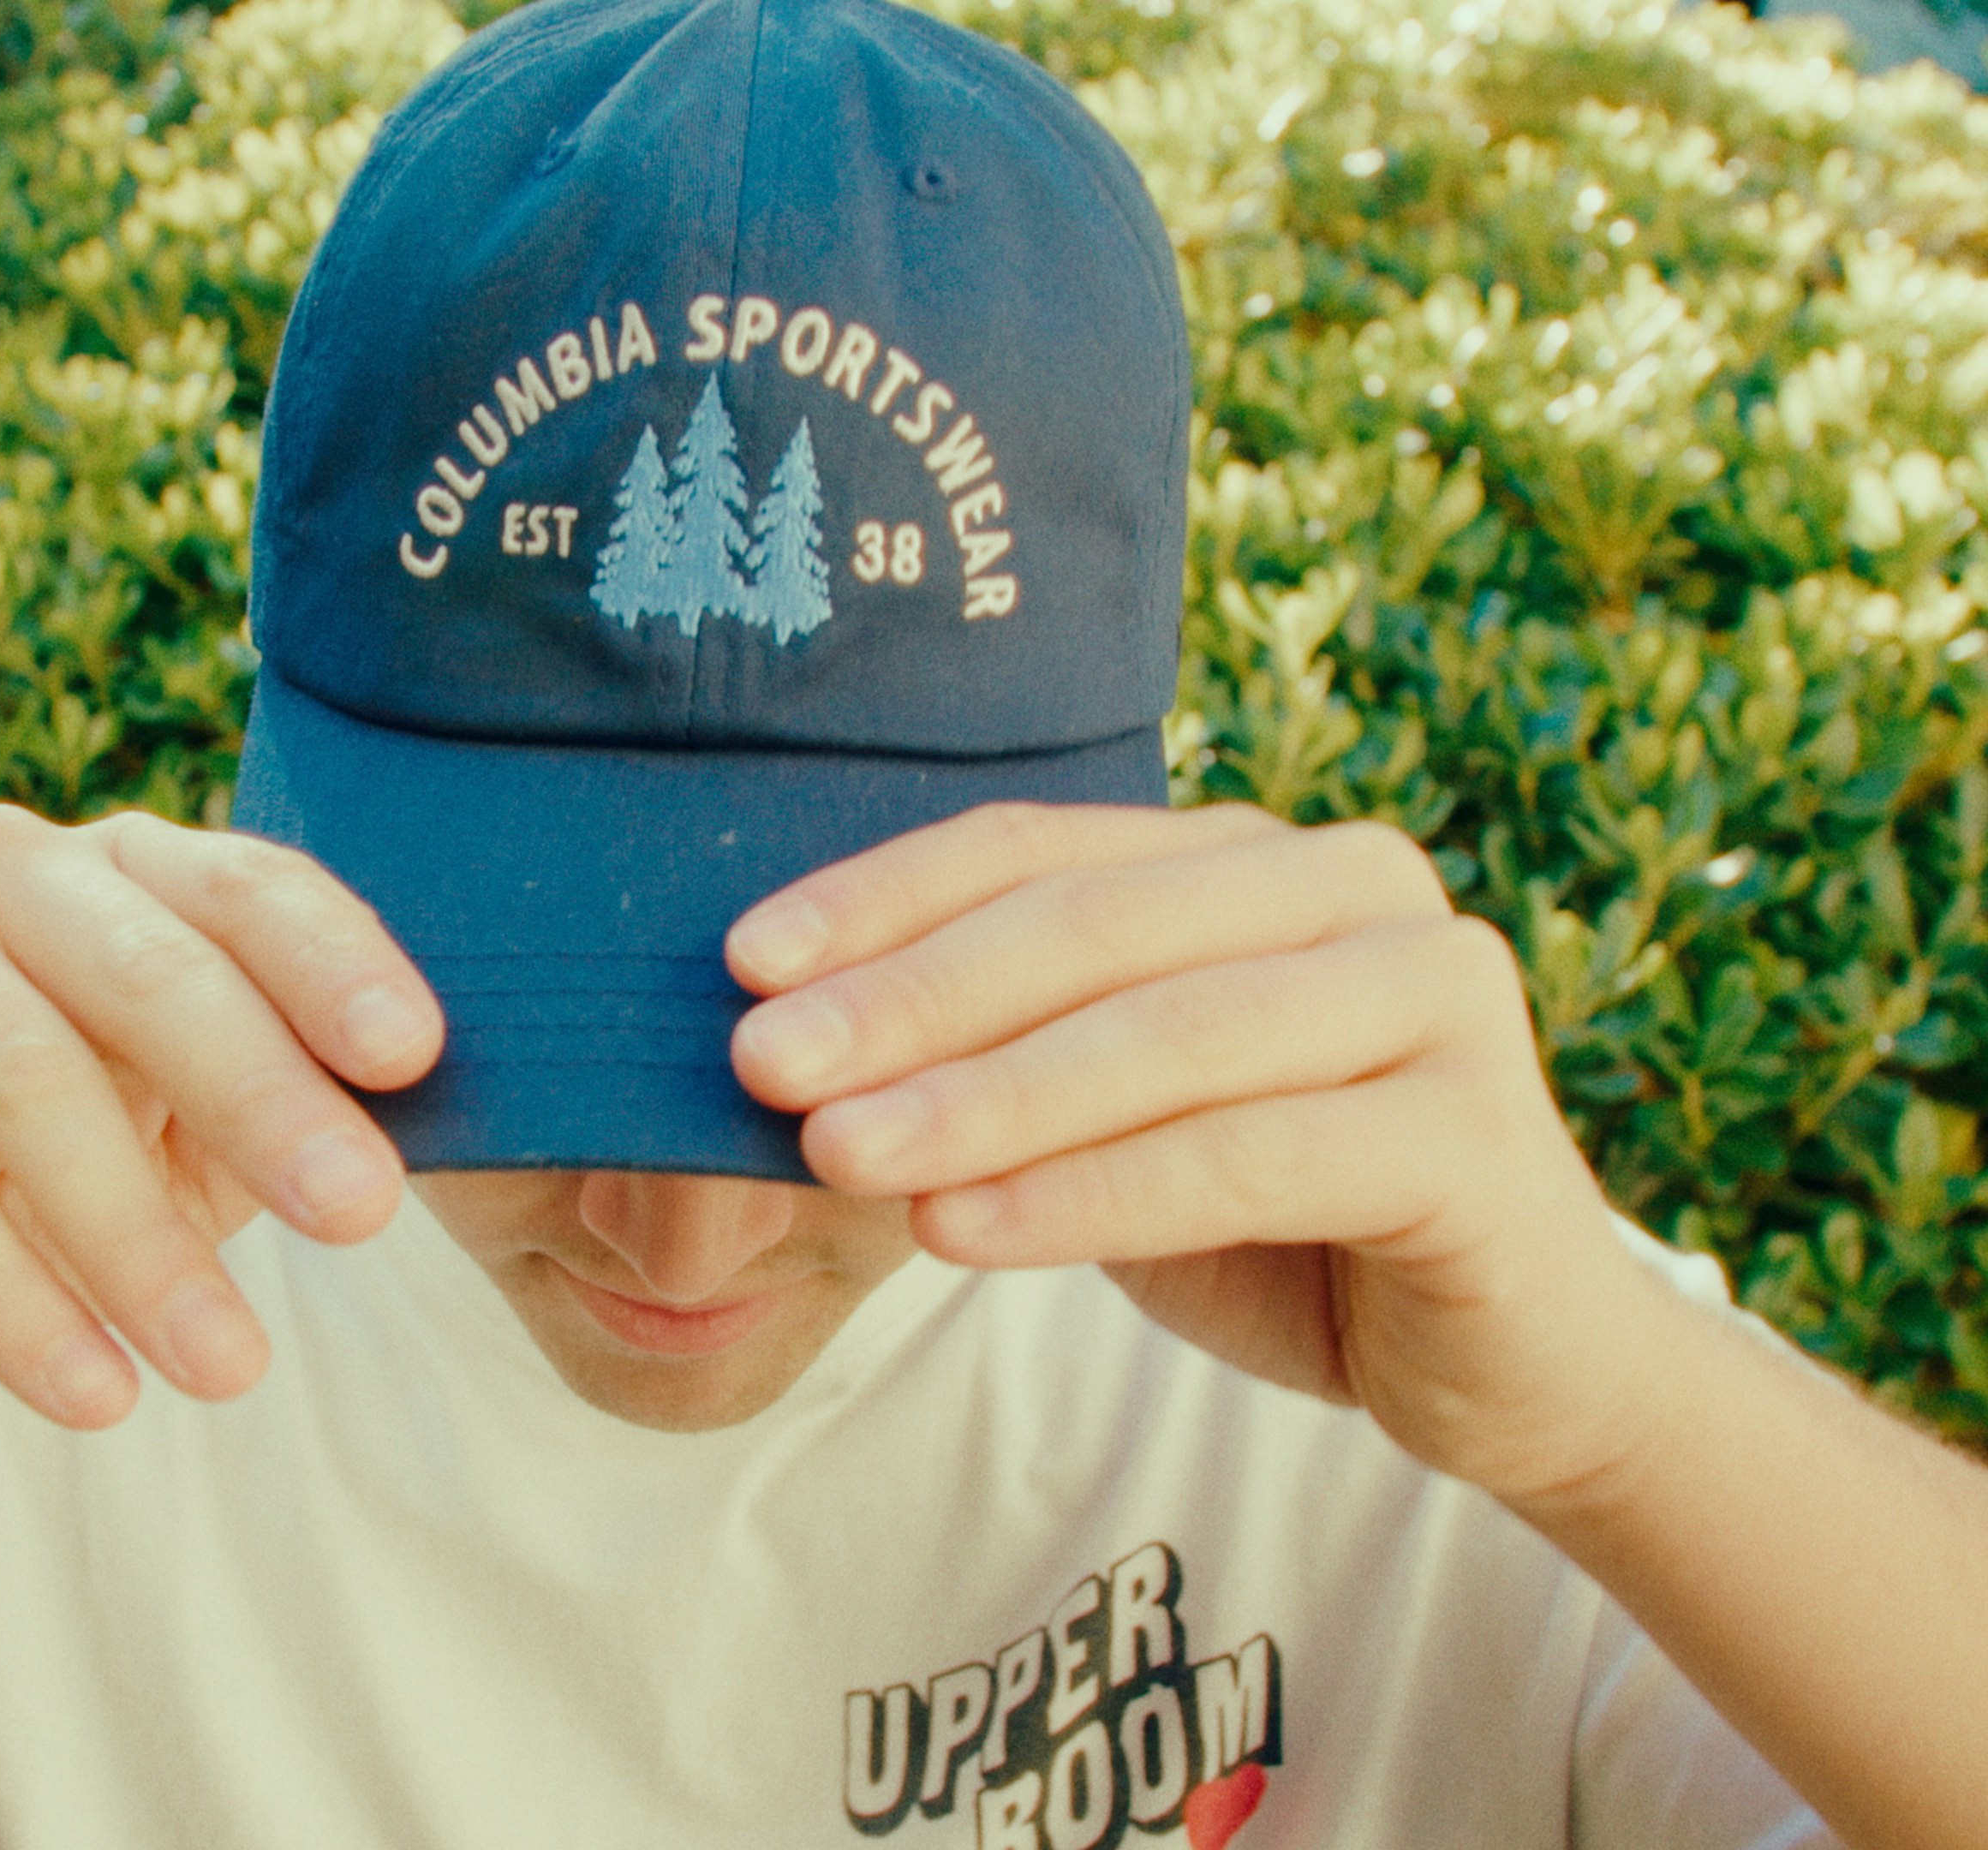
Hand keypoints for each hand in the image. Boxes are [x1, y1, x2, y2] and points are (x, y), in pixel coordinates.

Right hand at [0, 806, 441, 1428]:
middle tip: (359, 1218)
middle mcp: (4, 867)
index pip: (247, 888)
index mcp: (126, 868)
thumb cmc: (42, 1177)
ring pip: (29, 1079)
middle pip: (150, 973)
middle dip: (265, 1101)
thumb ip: (280, 1114)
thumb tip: (414, 1143)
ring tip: (233, 1370)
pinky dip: (9, 1299)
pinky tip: (94, 1395)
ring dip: (141, 1241)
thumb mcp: (182, 1140)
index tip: (415, 1057)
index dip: (334, 964)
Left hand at [726, 802, 1650, 1504]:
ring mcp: (1437, 994)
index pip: (1041, 849)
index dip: (885, 899)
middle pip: (1093, 926)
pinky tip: (964, 1231)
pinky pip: (1246, 1157)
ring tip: (837, 1150)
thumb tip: (794, 1053)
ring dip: (983, 1096)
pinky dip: (1091, 1196)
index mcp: (1259, 858)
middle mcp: (1359, 887)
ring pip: (1167, 1037)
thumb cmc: (1287, 1225)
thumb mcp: (1122, 1122)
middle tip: (763, 1059)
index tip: (745, 963)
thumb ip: (1012, 1061)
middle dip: (911, 997)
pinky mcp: (1480, 1132)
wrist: (1513, 1363)